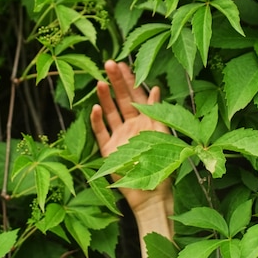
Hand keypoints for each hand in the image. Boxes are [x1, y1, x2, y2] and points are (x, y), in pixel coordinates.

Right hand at [90, 60, 171, 213]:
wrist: (152, 195)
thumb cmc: (162, 166)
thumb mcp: (163, 134)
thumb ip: (157, 111)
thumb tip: (156, 88)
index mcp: (145, 120)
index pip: (136, 95)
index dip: (129, 79)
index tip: (123, 63)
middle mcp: (131, 126)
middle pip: (121, 99)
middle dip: (115, 81)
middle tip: (108, 63)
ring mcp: (119, 137)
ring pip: (110, 112)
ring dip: (105, 97)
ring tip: (100, 81)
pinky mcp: (108, 151)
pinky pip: (101, 132)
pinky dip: (97, 120)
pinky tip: (94, 108)